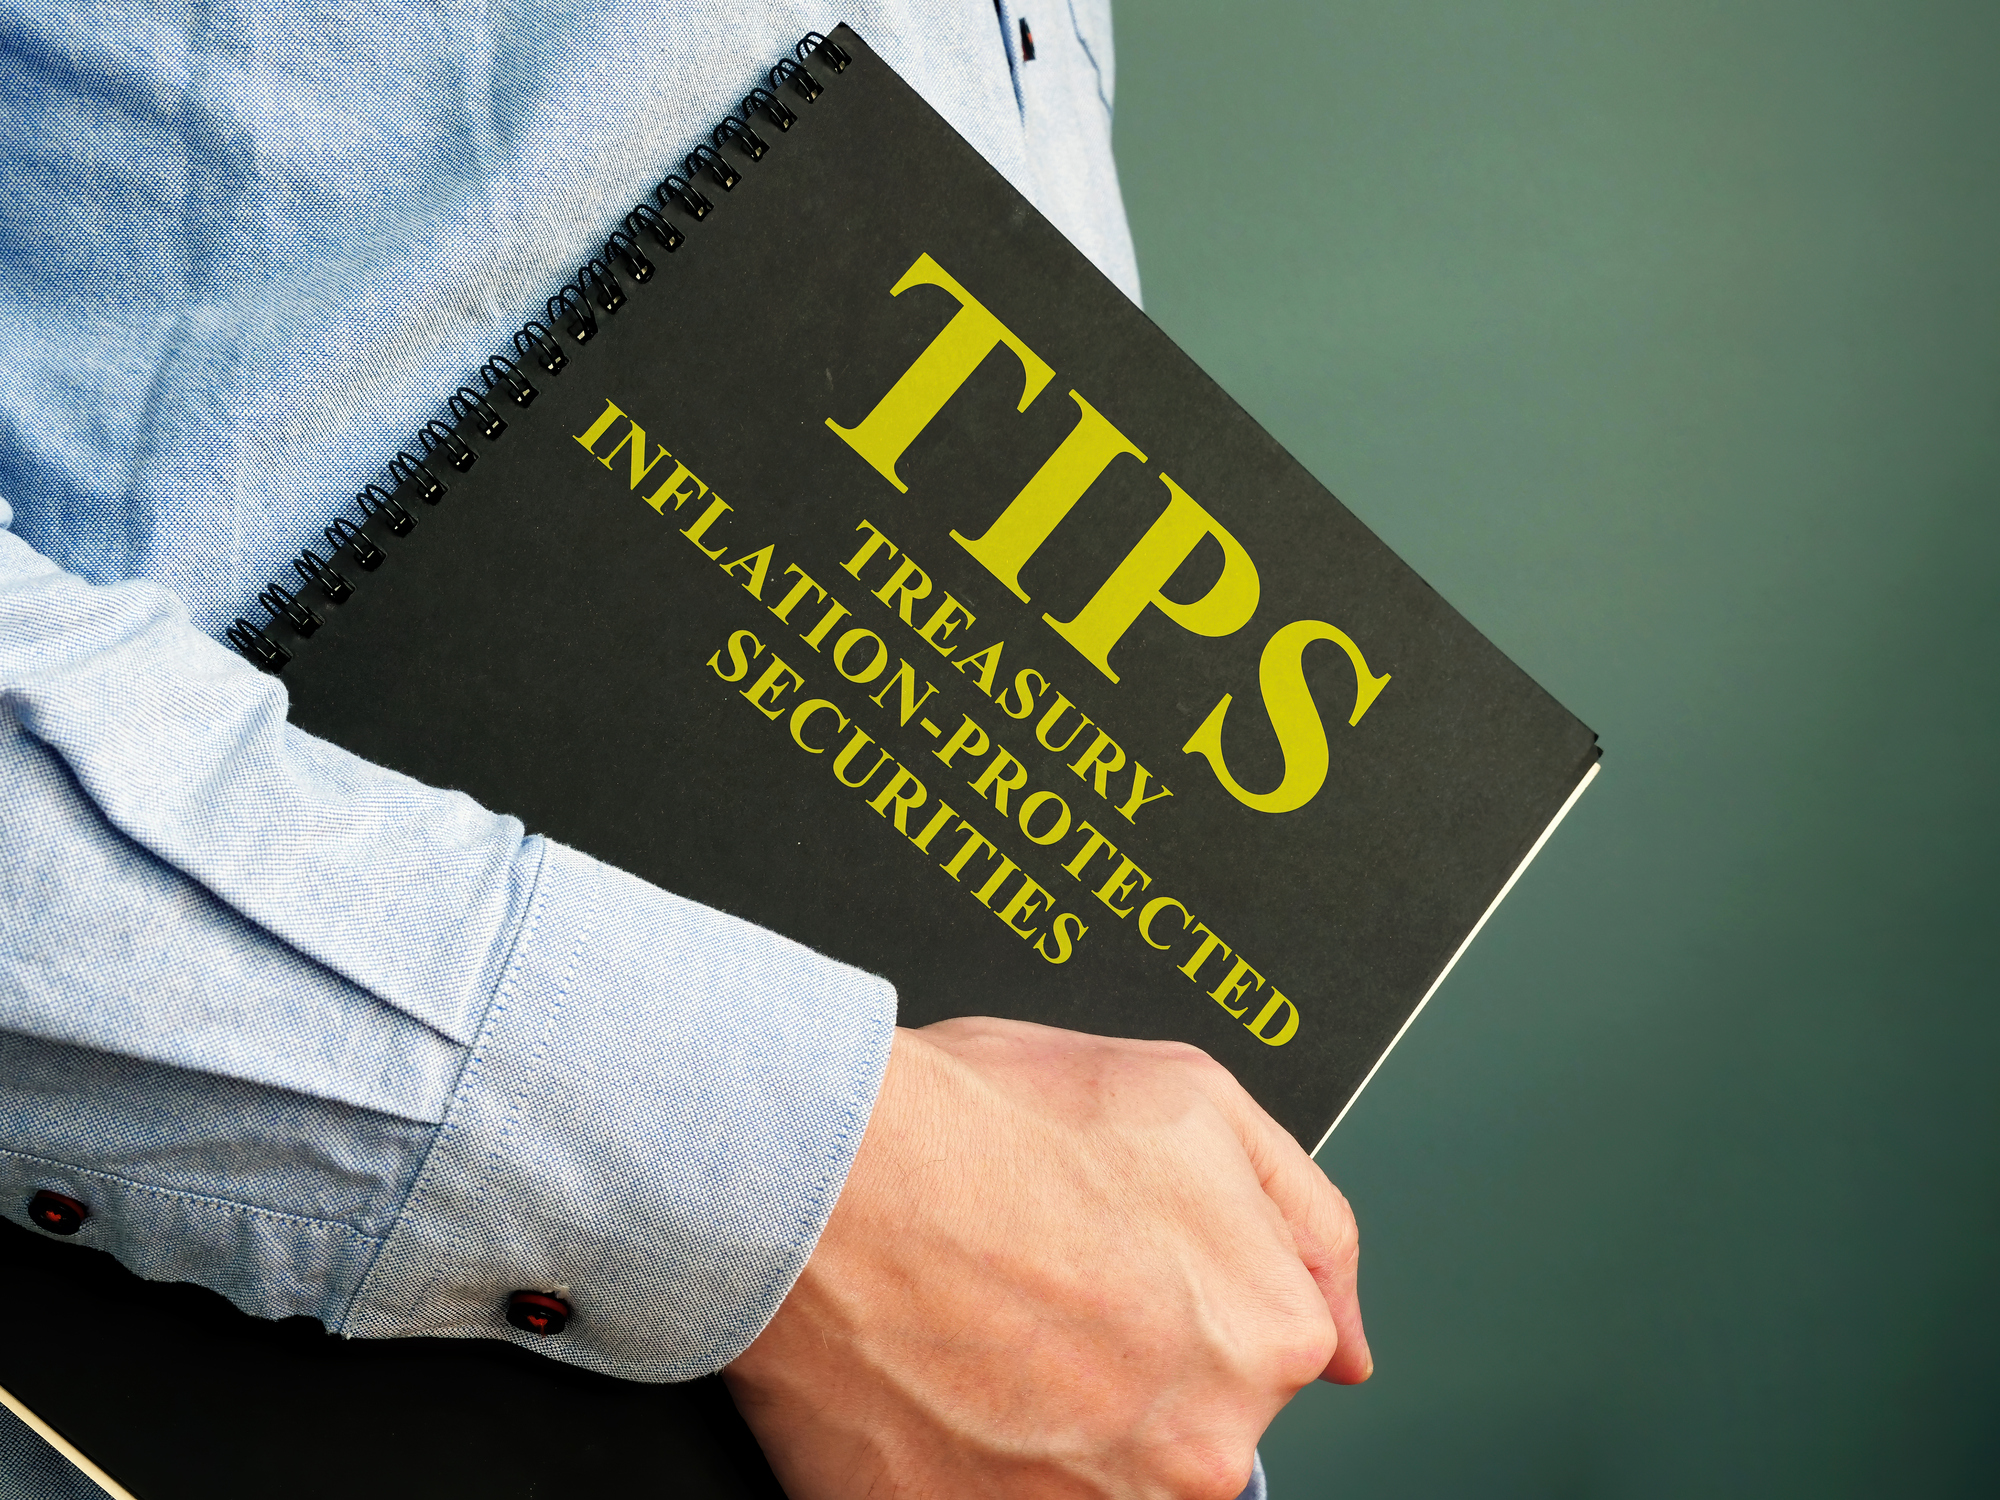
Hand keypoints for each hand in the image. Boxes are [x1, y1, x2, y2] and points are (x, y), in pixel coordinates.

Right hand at [723, 1017, 1368, 1498]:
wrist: (815, 1175)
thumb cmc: (982, 1123)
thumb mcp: (1191, 1096)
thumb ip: (1306, 1219)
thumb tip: (1352, 1345)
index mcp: (1264, 1337)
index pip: (1261, 1343)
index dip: (1177, 1281)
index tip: (1109, 1257)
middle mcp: (1197, 1449)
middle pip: (1182, 1420)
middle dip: (1122, 1361)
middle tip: (1034, 1286)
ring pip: (1099, 1474)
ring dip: (1051, 1422)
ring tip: (978, 1332)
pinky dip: (975, 1463)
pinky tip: (938, 1384)